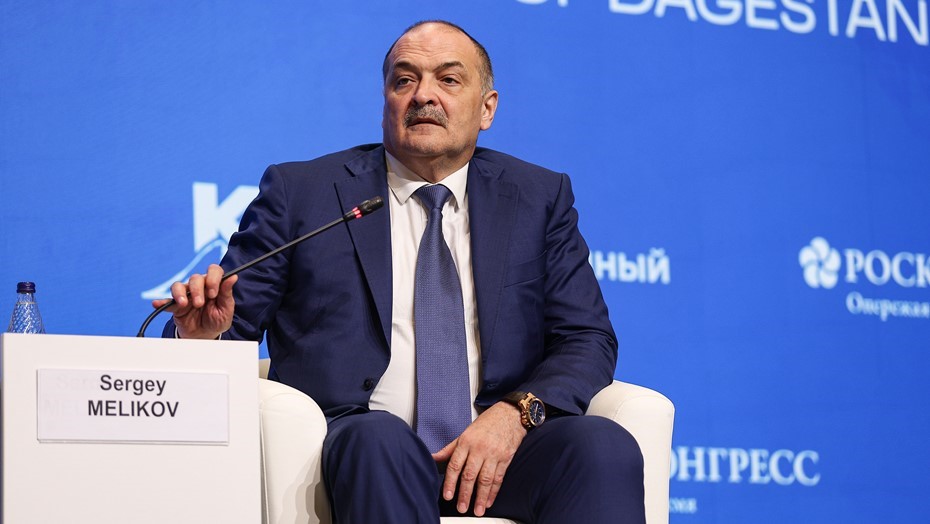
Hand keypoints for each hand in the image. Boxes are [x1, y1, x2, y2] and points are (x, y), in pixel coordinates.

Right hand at [151, 264, 236, 338]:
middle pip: (195, 278)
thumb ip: (227, 293)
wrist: (206, 335)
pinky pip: (167, 301)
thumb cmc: (218, 320)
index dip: (213, 278)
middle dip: (197, 290)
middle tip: (200, 303)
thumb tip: (233, 277)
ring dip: (180, 293)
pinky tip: (157, 304)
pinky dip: (162, 302)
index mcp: (214, 285)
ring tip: (184, 304)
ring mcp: (186, 295)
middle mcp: (200, 287)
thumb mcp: (226, 309)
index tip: (214, 293)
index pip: (214, 271)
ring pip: (179, 285)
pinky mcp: (176, 306)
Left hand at [432, 402, 526, 516]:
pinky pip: (499, 477)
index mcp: (466, 441)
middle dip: (465, 494)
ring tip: (477, 510)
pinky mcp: (506, 458)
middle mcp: (479, 448)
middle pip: (470, 475)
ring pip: (485, 479)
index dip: (450, 482)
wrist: (510, 414)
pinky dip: (494, 491)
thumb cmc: (487, 423)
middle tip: (461, 507)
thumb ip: (450, 448)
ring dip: (481, 497)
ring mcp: (494, 454)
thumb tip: (434, 458)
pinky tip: (490, 500)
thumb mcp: (465, 432)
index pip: (455, 465)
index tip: (447, 495)